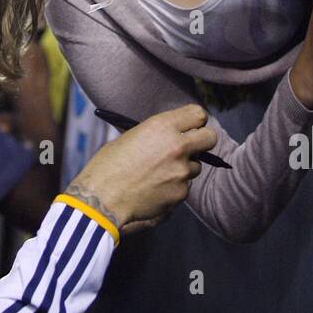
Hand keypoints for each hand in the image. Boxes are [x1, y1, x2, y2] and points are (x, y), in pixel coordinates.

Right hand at [66, 104, 217, 232]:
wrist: (102, 198)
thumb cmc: (108, 165)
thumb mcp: (130, 137)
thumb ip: (155, 134)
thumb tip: (169, 136)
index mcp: (162, 126)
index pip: (198, 115)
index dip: (195, 121)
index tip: (189, 126)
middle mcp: (177, 146)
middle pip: (210, 138)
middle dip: (202, 141)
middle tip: (189, 147)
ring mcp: (181, 171)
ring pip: (195, 166)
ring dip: (183, 168)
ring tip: (158, 174)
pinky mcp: (181, 193)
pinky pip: (184, 186)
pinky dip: (174, 187)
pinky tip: (154, 189)